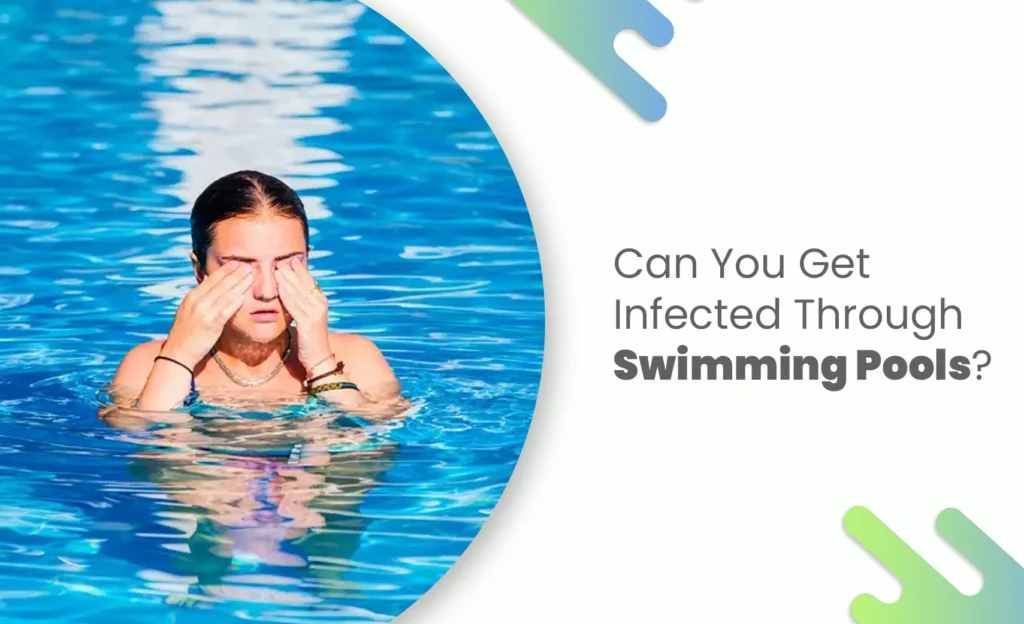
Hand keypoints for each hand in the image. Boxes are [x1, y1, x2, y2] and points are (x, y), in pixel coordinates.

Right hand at [162, 261, 253, 366]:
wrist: (178, 352)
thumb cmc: (185, 332)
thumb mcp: (188, 310)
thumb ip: (200, 297)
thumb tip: (210, 282)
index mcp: (192, 297)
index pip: (211, 279)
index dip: (225, 271)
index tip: (236, 263)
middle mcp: (197, 302)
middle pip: (220, 284)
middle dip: (236, 274)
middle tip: (248, 266)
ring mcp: (204, 313)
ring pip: (225, 295)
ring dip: (240, 284)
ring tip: (251, 277)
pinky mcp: (211, 325)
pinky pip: (226, 311)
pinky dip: (235, 302)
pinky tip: (244, 295)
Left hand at [274, 257, 333, 373]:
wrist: (319, 357)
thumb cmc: (311, 338)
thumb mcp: (307, 316)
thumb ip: (301, 303)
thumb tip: (290, 290)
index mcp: (321, 301)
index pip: (309, 281)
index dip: (298, 270)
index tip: (288, 260)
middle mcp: (320, 304)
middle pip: (304, 283)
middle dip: (291, 271)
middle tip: (279, 260)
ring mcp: (315, 313)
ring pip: (299, 292)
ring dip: (287, 279)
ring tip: (277, 269)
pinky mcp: (308, 322)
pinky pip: (295, 305)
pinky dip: (287, 294)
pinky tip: (280, 286)